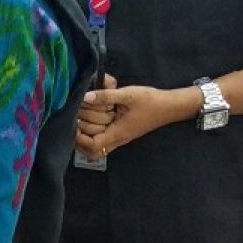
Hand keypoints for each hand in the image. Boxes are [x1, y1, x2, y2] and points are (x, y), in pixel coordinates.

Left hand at [84, 84, 201, 156]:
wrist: (170, 106)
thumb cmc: (150, 101)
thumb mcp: (128, 95)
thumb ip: (105, 96)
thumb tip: (84, 97)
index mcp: (118, 133)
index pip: (93, 145)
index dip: (79, 136)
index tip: (73, 121)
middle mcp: (117, 139)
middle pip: (91, 148)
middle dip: (80, 133)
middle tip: (75, 116)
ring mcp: (119, 138)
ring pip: (96, 147)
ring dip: (85, 135)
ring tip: (79, 119)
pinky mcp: (120, 133)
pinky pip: (102, 141)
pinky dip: (92, 134)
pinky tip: (88, 121)